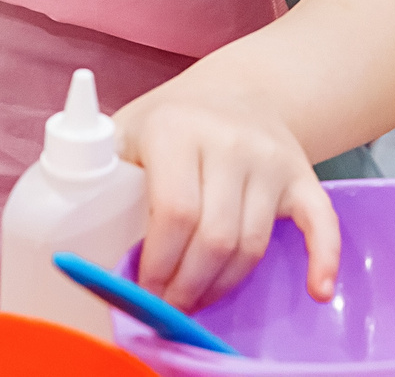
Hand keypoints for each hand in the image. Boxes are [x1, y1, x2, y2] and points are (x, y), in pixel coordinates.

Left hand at [121, 81, 339, 311]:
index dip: (158, 264)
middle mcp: (230, 140)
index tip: (143, 291)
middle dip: (187, 285)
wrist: (240, 89)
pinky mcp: (302, 176)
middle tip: (169, 305)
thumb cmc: (171, 121)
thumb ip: (100, 174)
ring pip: (251, 244)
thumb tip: (70, 243)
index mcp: (177, 129)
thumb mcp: (127, 131)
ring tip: (199, 298)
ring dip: (223, 285)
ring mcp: (270, 159)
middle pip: (214, 237)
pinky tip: (318, 292)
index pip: (174, 212)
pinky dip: (323, 259)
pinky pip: (320, 221)